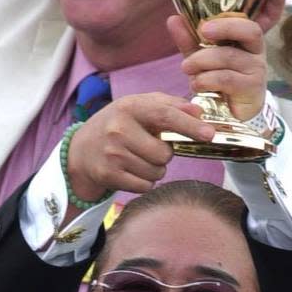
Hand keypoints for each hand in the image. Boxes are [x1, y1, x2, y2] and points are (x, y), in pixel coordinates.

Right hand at [65, 92, 213, 204]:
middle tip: (149, 147)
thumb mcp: (139, 106)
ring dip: (154, 169)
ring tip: (138, 158)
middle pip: (164, 153)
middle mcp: (118, 130)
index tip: (209, 134)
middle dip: (164, 154)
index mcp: (130, 107)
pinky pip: (145, 186)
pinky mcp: (109, 175)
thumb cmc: (119, 124)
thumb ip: (170, 105)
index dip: (189, 126)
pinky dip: (144, 182)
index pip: (165, 116)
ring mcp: (112, 154)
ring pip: (157, 172)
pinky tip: (131, 170)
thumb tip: (198, 111)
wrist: (81, 150)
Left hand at [172, 0, 273, 125]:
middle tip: (203, 31)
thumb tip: (173, 18)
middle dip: (226, 27)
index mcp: (246, 36)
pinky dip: (206, 79)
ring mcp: (257, 68)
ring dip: (203, 60)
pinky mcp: (252, 88)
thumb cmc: (217, 79)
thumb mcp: (200, 55)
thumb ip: (189, 38)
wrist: (226, 115)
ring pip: (230, 57)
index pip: (268, 14)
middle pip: (250, 29)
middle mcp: (256, 49)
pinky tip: (196, 83)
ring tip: (186, 67)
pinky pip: (227, 78)